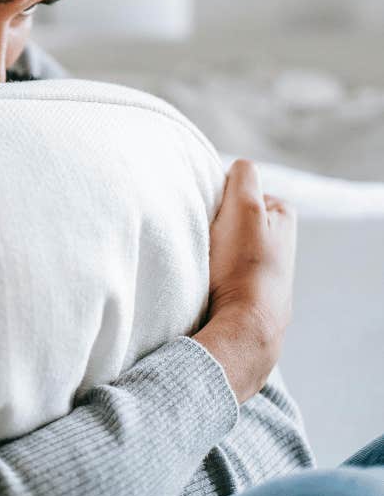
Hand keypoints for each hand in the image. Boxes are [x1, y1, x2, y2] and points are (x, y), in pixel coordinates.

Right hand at [193, 159, 296, 403]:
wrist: (243, 327)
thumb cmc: (244, 267)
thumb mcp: (245, 207)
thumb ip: (243, 176)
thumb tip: (238, 167)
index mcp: (283, 214)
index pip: (239, 186)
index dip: (222, 198)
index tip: (217, 218)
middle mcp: (280, 239)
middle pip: (232, 214)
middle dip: (217, 222)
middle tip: (212, 240)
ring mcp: (265, 266)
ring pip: (225, 240)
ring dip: (213, 247)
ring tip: (211, 261)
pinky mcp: (249, 290)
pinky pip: (224, 266)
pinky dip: (215, 269)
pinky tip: (213, 280)